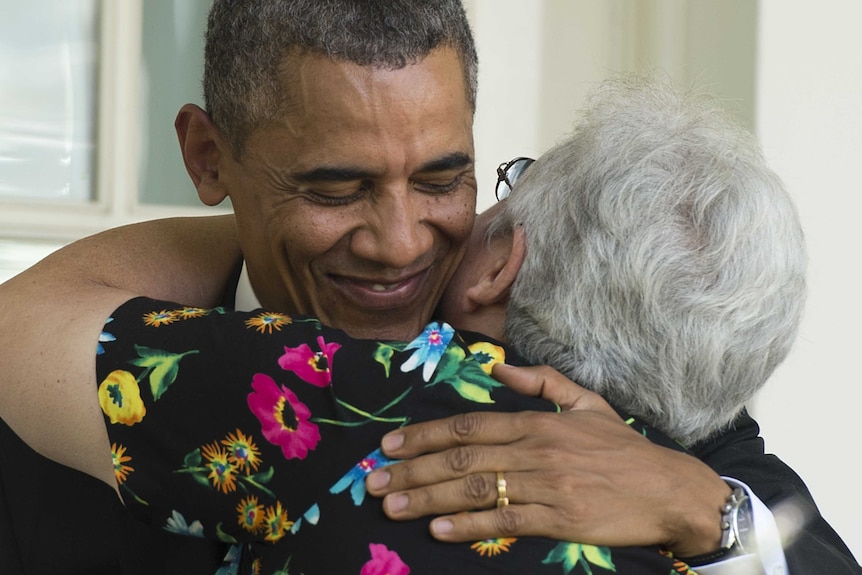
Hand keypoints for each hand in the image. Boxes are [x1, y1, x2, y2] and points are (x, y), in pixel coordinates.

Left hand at [365, 363, 730, 555]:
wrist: (670, 489)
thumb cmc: (624, 448)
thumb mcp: (587, 403)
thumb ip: (541, 382)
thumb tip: (496, 369)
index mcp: (537, 422)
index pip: (467, 428)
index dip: (423, 436)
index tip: (389, 447)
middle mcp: (535, 450)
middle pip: (461, 460)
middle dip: (412, 470)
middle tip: (373, 483)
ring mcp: (546, 485)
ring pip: (476, 489)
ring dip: (428, 499)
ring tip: (392, 507)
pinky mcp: (560, 519)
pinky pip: (506, 520)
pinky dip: (469, 525)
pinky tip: (439, 530)